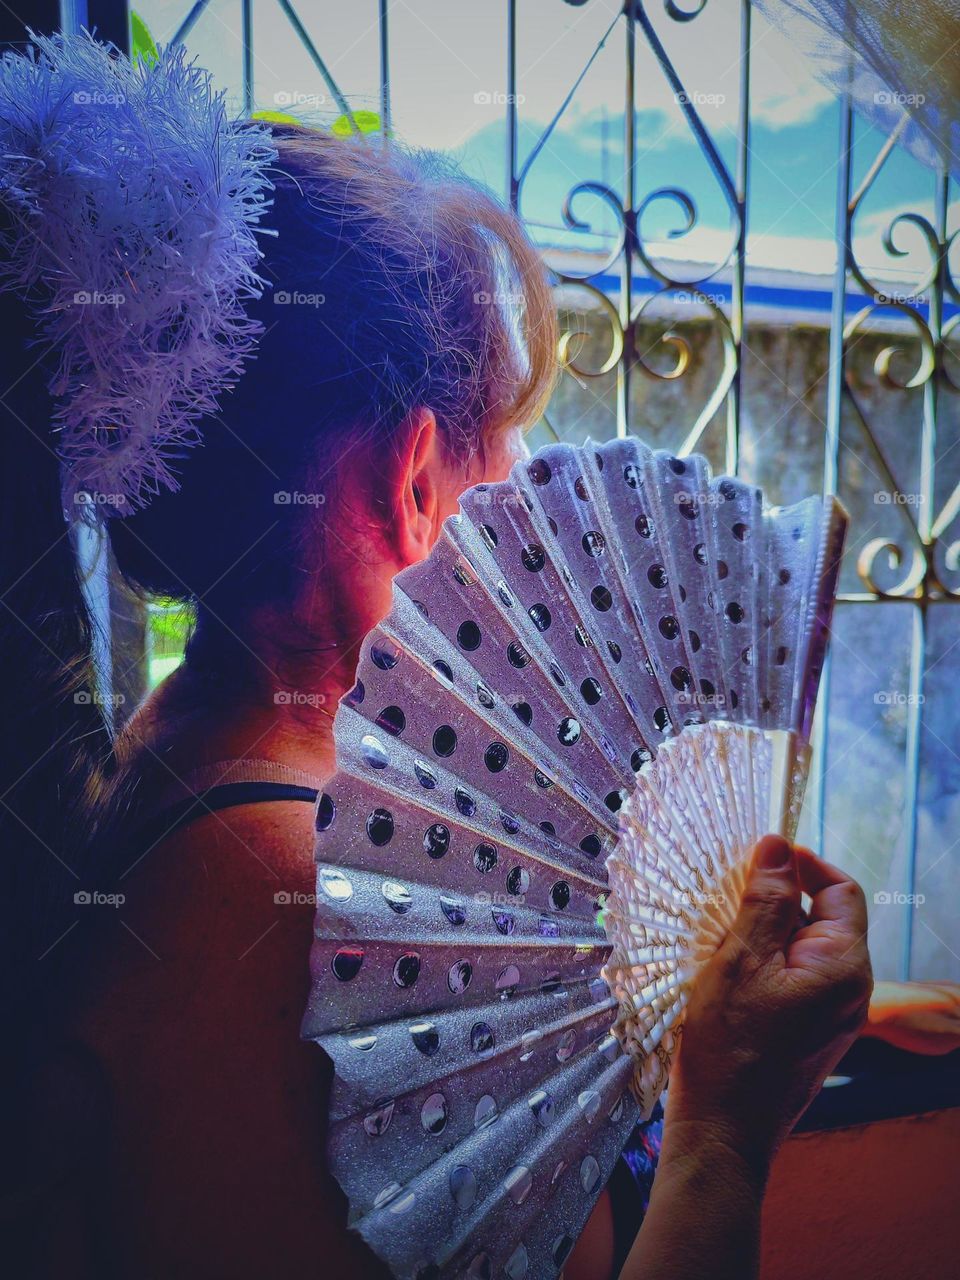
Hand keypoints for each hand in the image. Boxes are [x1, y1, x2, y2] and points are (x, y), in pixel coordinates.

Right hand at [666, 836, 872, 1178]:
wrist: (724, 1129)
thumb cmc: (731, 1049)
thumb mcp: (741, 959)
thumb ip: (765, 899)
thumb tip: (778, 845)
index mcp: (844, 967)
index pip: (840, 889)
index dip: (802, 864)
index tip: (759, 856)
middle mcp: (850, 989)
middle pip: (821, 917)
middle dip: (775, 900)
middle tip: (727, 898)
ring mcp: (832, 1013)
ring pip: (802, 947)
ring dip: (763, 932)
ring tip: (719, 939)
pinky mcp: (809, 1029)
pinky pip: (793, 976)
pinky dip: (762, 962)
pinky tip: (726, 973)